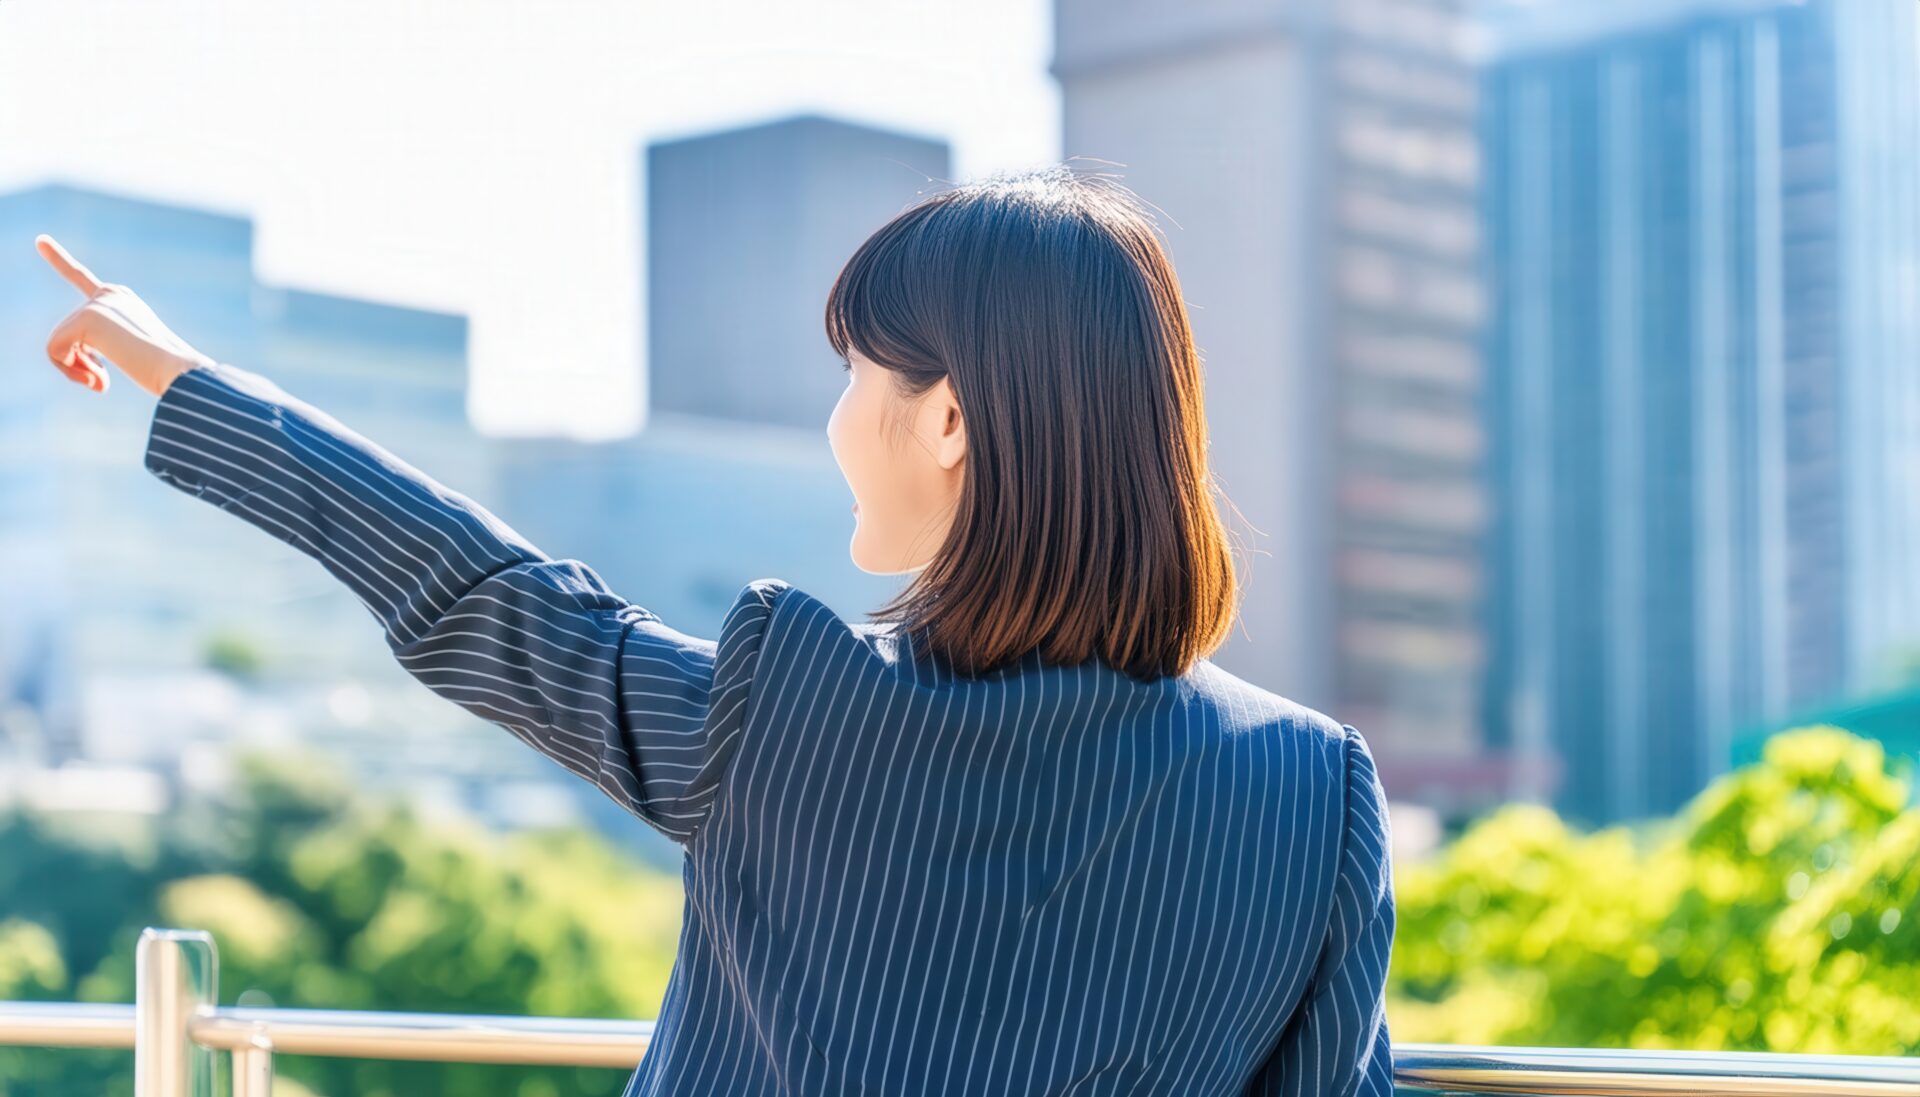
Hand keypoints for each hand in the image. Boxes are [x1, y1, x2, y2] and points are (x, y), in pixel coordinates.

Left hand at [34, 233, 213, 397]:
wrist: (182, 371)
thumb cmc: (170, 373)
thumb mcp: (139, 359)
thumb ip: (111, 357)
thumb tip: (96, 379)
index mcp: (123, 300)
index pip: (82, 278)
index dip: (59, 260)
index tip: (40, 241)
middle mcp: (109, 294)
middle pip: (67, 332)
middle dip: (77, 362)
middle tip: (103, 383)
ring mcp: (98, 303)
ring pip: (58, 343)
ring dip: (75, 370)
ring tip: (103, 383)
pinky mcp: (87, 317)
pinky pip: (54, 351)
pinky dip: (70, 372)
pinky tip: (100, 379)